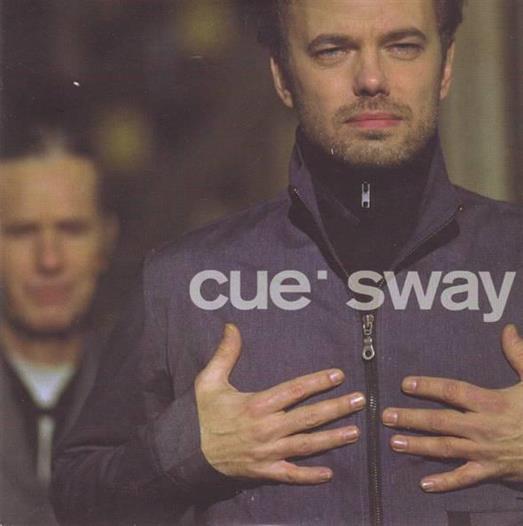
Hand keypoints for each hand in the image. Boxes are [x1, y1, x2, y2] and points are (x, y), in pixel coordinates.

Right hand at [195, 323, 364, 484]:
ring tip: (355, 432)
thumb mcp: (209, 379)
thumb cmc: (201, 414)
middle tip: (360, 401)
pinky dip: (309, 476)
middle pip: (308, 417)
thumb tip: (231, 326)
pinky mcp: (264, 470)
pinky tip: (329, 474)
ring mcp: (267, 452)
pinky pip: (290, 474)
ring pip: (306, 445)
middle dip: (336, 408)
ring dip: (332, 439)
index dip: (318, 381)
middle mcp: (267, 428)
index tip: (338, 375)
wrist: (186, 451)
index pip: (295, 390)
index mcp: (257, 404)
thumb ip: (225, 353)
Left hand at [382, 323, 522, 492]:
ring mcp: (485, 451)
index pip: (453, 391)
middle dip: (412, 418)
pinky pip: (465, 478)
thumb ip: (518, 354)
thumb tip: (507, 329)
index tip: (405, 384)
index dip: (428, 386)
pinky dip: (445, 482)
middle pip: (441, 421)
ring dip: (418, 446)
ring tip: (394, 442)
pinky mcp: (491, 471)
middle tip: (386, 416)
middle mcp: (483, 426)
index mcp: (491, 402)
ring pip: (446, 448)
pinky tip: (423, 484)